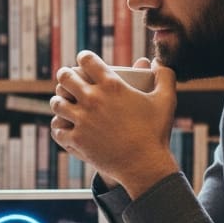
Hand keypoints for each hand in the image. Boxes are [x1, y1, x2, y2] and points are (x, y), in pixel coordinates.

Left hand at [51, 51, 179, 197]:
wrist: (145, 165)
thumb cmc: (156, 132)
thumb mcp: (166, 100)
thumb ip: (165, 75)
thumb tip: (157, 61)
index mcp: (112, 85)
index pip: (86, 60)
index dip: (83, 57)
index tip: (83, 60)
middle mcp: (93, 99)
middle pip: (65, 77)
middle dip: (65, 75)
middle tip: (66, 78)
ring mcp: (82, 120)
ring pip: (57, 103)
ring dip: (59, 100)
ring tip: (61, 101)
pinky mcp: (77, 140)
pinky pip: (57, 129)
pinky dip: (59, 126)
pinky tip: (62, 125)